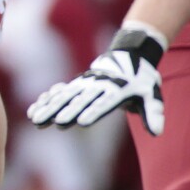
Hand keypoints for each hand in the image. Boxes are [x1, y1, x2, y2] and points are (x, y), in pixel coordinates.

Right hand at [27, 29, 164, 135]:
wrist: (128, 55)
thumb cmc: (141, 80)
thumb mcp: (152, 94)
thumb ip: (153, 113)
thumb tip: (157, 133)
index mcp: (117, 90)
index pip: (103, 103)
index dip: (92, 111)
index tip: (81, 122)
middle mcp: (98, 86)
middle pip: (80, 100)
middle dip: (68, 111)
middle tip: (57, 122)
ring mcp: (85, 84)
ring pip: (64, 97)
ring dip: (49, 108)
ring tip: (36, 119)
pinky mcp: (76, 85)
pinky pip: (58, 93)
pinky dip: (46, 101)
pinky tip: (33, 110)